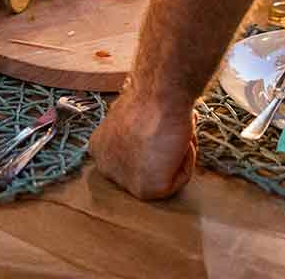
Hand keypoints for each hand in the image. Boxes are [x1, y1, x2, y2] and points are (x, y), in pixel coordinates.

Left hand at [88, 85, 196, 199]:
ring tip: (172, 131)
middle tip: (171, 130)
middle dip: (164, 152)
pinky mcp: (144, 190)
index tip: (159, 129)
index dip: (152, 143)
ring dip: (176, 154)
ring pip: (165, 176)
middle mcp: (105, 167)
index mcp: (98, 149)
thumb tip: (147, 144)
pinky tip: (177, 142)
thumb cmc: (148, 100)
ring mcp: (123, 181)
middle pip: (147, 169)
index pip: (131, 158)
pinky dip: (186, 162)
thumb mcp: (129, 122)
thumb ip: (133, 138)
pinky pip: (177, 182)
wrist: (159, 95)